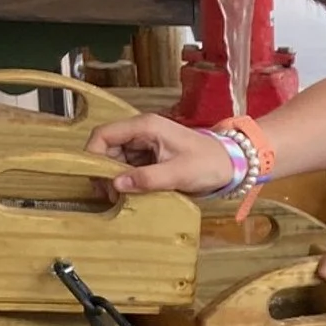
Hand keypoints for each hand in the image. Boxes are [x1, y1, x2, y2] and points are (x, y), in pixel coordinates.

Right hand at [84, 113, 234, 195]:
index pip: (104, 134)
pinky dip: (128, 179)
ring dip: (116, 177)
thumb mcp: (178, 173)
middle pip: (108, 148)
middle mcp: (142, 132)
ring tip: (121, 198)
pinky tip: (132, 194)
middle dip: (105, 171)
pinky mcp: (151, 156)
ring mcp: (146, 143)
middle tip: (110, 195)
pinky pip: (130, 166)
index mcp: (146, 127)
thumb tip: (116, 184)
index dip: (93, 155)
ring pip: (117, 159)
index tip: (95, 179)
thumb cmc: (208, 163)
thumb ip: (147, 178)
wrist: (231, 165)